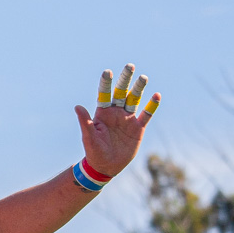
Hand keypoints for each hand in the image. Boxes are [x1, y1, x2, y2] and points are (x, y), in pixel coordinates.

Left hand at [72, 63, 158, 177]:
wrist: (105, 166)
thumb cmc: (93, 151)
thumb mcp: (88, 136)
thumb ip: (85, 121)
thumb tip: (77, 106)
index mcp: (102, 113)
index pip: (104, 94)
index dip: (106, 83)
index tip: (107, 72)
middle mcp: (116, 112)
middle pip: (122, 92)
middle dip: (125, 79)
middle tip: (129, 66)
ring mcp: (128, 119)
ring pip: (135, 100)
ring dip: (139, 89)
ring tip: (143, 77)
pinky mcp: (138, 128)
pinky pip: (146, 114)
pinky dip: (151, 106)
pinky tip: (156, 95)